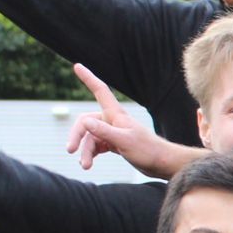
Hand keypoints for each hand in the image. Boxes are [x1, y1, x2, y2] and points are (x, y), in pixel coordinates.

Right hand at [68, 63, 183, 176]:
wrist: (162, 164)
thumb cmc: (148, 150)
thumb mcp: (124, 141)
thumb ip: (104, 131)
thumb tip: (84, 121)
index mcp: (116, 114)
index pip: (100, 91)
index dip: (89, 78)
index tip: (77, 65)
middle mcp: (112, 121)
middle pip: (86, 122)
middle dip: (77, 136)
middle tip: (70, 150)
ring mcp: (112, 132)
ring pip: (90, 138)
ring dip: (85, 151)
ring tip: (85, 166)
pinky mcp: (114, 144)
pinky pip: (96, 146)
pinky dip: (90, 153)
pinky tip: (87, 163)